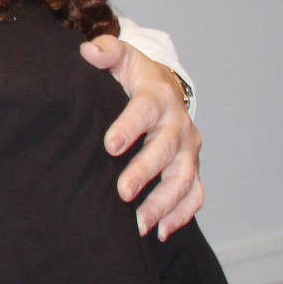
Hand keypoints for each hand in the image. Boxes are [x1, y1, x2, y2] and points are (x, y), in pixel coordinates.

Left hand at [80, 35, 203, 238]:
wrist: (164, 87)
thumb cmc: (134, 76)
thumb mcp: (121, 57)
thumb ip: (106, 51)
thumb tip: (89, 51)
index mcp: (158, 97)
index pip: (145, 111)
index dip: (129, 127)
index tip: (110, 145)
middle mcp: (178, 125)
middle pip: (166, 151)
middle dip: (145, 172)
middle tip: (123, 192)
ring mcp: (187, 150)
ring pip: (183, 179)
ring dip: (163, 203)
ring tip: (139, 224)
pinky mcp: (190, 168)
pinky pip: (194, 194)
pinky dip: (181, 215)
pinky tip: (160, 232)